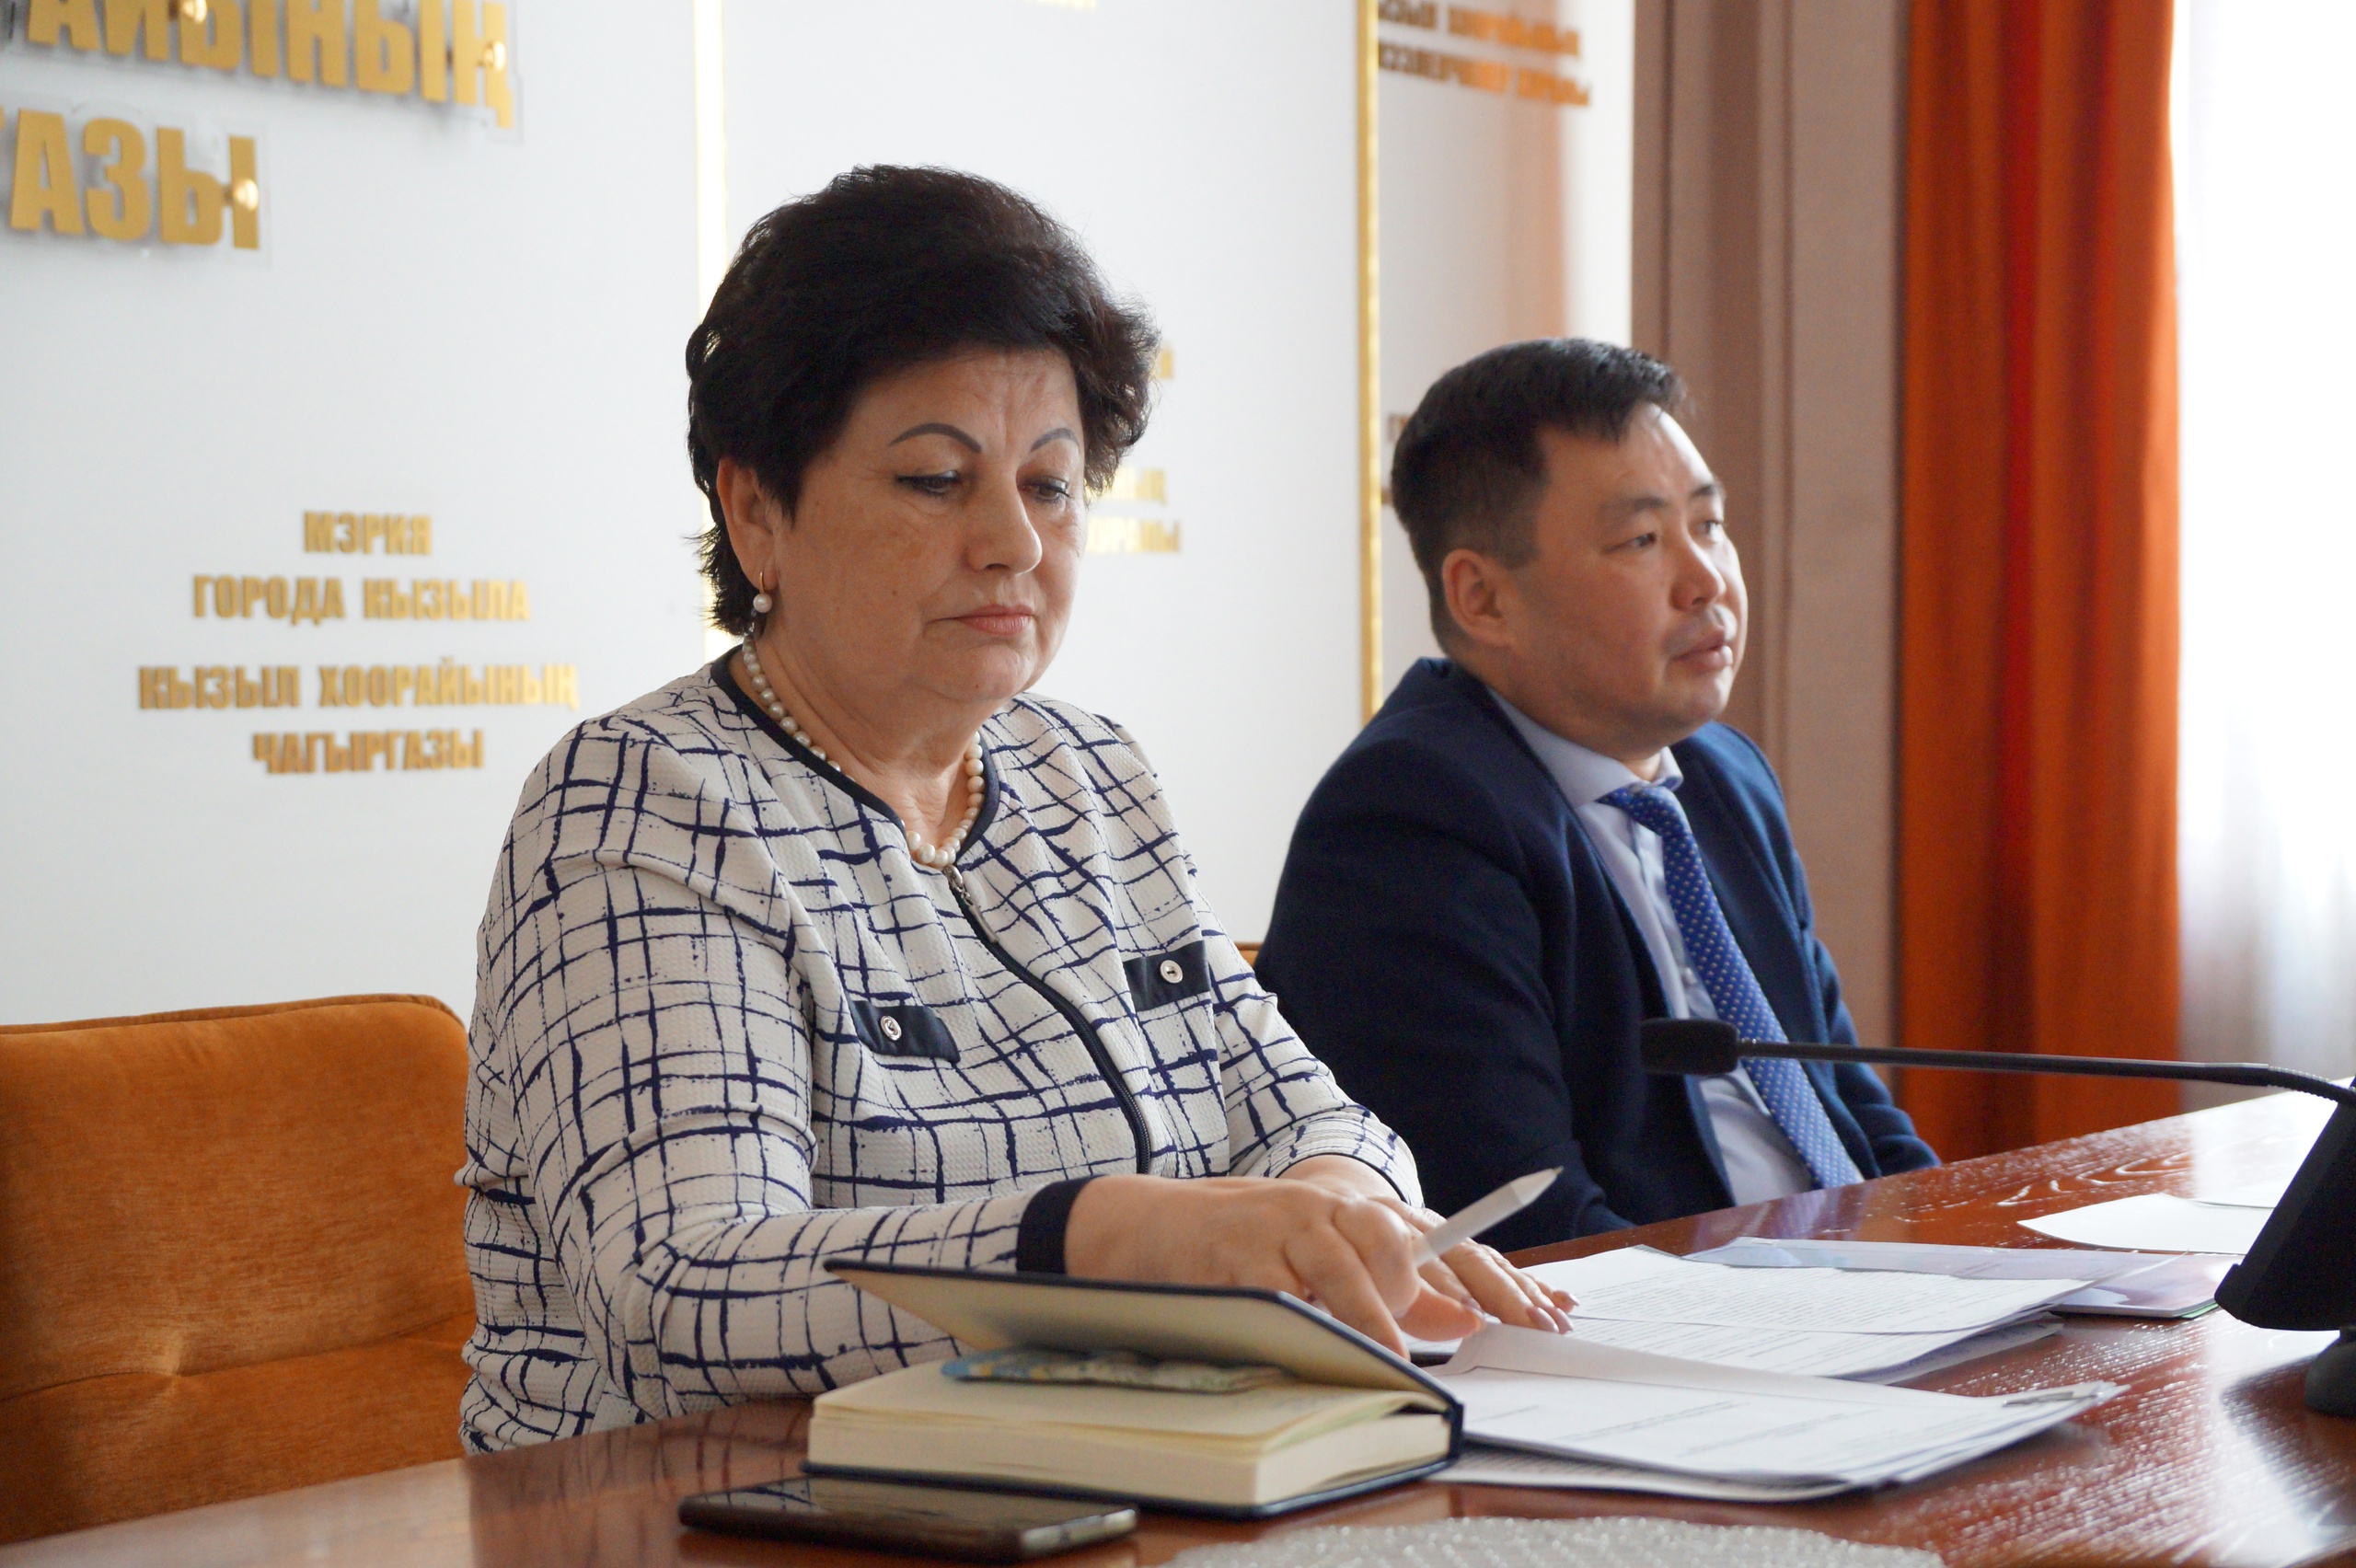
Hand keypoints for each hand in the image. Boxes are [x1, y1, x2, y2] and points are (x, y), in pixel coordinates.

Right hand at [1061, 1162, 1572, 1355]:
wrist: (1164, 1225)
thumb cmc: (1262, 1249)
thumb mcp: (1339, 1263)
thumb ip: (1405, 1290)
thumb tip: (1468, 1316)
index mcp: (1367, 1214)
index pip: (1451, 1242)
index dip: (1499, 1279)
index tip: (1542, 1316)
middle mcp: (1335, 1210)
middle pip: (1408, 1246)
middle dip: (1449, 1292)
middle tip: (1487, 1331)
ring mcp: (1290, 1226)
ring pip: (1349, 1269)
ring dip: (1375, 1317)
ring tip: (1395, 1356)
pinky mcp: (1247, 1253)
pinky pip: (1288, 1291)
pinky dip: (1311, 1318)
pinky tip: (1326, 1339)